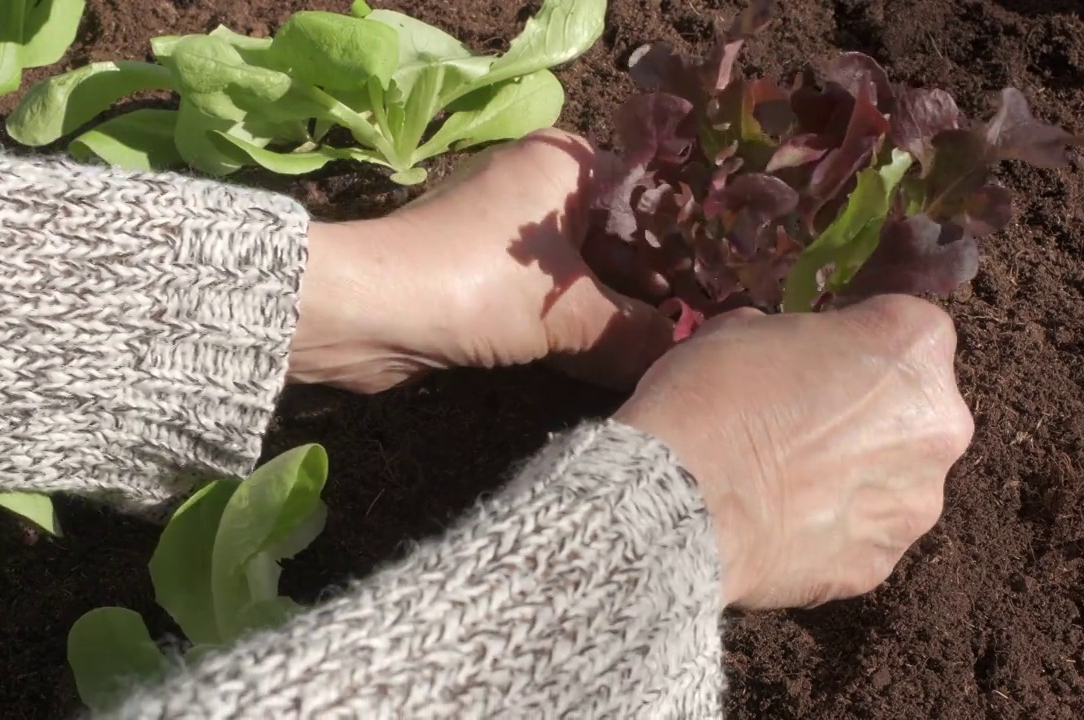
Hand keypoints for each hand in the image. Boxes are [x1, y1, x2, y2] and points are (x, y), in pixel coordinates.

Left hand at [288, 130, 674, 393]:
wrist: (364, 313)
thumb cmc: (475, 286)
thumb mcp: (568, 316)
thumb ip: (635, 335)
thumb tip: (682, 358)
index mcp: (565, 164)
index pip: (648, 198)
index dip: (684, 248)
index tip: (719, 292)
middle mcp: (540, 188)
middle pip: (618, 240)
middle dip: (650, 291)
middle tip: (697, 336)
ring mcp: (509, 236)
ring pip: (582, 276)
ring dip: (614, 318)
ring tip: (665, 357)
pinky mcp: (485, 278)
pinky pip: (547, 301)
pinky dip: (575, 331)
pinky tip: (615, 366)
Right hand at [614, 296, 973, 609]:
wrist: (677, 500)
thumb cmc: (711, 395)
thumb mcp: (744, 328)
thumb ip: (796, 341)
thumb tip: (791, 362)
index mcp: (913, 346)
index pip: (908, 329)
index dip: (858, 341)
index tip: (818, 358)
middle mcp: (939, 425)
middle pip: (914, 411)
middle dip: (869, 415)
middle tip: (801, 423)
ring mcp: (916, 504)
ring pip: (893, 479)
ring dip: (854, 476)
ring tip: (785, 483)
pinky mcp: (881, 564)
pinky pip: (861, 537)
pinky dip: (830, 530)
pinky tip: (777, 524)